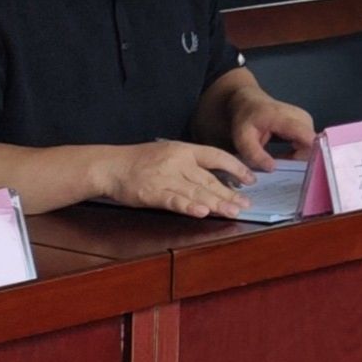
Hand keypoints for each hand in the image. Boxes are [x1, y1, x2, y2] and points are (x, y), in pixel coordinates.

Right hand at [107, 139, 251, 217]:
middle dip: (230, 193)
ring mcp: (165, 177)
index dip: (236, 167)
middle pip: (209, 178)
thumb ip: (190, 163)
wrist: (110, 166)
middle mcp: (178, 161)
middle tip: (247, 204)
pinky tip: (203, 212)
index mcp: (184, 149)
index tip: (251, 179)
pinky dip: (189, 206)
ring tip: (233, 211)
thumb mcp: (168, 152)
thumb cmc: (140, 161)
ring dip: (217, 203)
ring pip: (196, 191)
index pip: (217, 156)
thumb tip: (216, 177)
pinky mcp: (153, 192)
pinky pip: (174, 200)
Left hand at [228, 90, 317, 169]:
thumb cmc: (245, 118)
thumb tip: (273, 169)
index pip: (309, 139)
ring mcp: (306, 120)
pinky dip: (298, 152)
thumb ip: (255, 154)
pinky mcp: (306, 123)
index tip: (297, 171)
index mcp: (286, 119)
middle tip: (282, 168)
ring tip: (282, 161)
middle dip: (299, 160)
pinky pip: (308, 143)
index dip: (309, 156)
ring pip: (311, 146)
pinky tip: (286, 155)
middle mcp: (302, 118)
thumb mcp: (243, 138)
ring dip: (298, 157)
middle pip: (311, 146)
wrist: (248, 102)